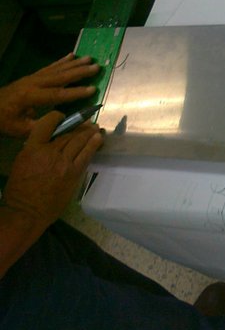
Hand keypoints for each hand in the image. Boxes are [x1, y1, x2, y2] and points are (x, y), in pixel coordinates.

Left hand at [0, 54, 99, 137]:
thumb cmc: (4, 121)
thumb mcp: (20, 129)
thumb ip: (43, 126)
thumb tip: (66, 124)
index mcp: (30, 97)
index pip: (57, 94)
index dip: (75, 92)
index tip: (93, 89)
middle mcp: (33, 83)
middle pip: (60, 76)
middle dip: (80, 72)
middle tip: (97, 67)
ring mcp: (32, 78)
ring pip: (57, 69)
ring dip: (74, 64)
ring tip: (90, 59)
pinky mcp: (32, 76)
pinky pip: (50, 67)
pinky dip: (62, 61)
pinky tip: (72, 55)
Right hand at [2, 112, 103, 229]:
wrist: (26, 212)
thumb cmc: (19, 189)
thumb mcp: (22, 162)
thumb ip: (36, 148)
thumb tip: (51, 140)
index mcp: (32, 148)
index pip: (48, 124)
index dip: (58, 117)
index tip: (64, 117)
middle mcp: (49, 153)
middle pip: (68, 133)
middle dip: (79, 125)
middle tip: (87, 122)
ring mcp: (63, 163)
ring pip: (79, 141)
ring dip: (89, 133)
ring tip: (95, 128)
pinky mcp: (74, 173)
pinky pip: (86, 155)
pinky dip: (93, 145)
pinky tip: (99, 139)